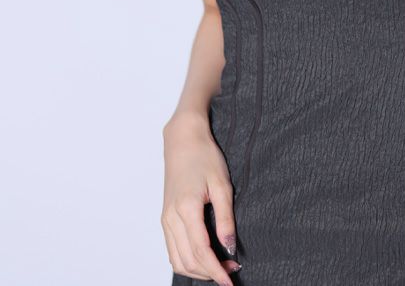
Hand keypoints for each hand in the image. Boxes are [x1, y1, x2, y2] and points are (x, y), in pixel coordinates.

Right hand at [161, 113, 241, 284]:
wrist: (183, 140)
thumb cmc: (204, 157)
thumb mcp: (222, 184)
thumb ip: (226, 218)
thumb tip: (230, 248)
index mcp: (186, 208)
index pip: (201, 251)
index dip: (216, 270)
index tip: (230, 280)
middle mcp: (171, 218)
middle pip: (188, 261)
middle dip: (210, 272)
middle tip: (232, 270)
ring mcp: (165, 219)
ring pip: (177, 260)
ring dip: (198, 270)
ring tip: (220, 267)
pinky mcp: (165, 218)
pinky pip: (172, 250)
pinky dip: (187, 261)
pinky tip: (204, 258)